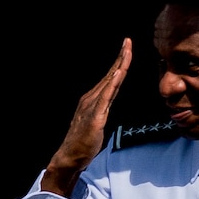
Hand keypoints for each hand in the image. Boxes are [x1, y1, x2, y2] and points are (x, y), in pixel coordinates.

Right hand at [42, 37, 132, 195]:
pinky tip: (118, 75)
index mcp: (94, 99)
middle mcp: (92, 98)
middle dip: (120, 58)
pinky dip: (112, 85)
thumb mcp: (98, 122)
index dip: (119, 63)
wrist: (70, 157)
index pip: (110, 78)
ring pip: (109, 83)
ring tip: (126, 52)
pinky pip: (105, 99)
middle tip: (128, 41)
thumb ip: (103, 109)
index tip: (127, 48)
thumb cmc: (84, 142)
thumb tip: (110, 102)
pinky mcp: (95, 118)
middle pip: (110, 75)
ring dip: (118, 67)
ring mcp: (93, 107)